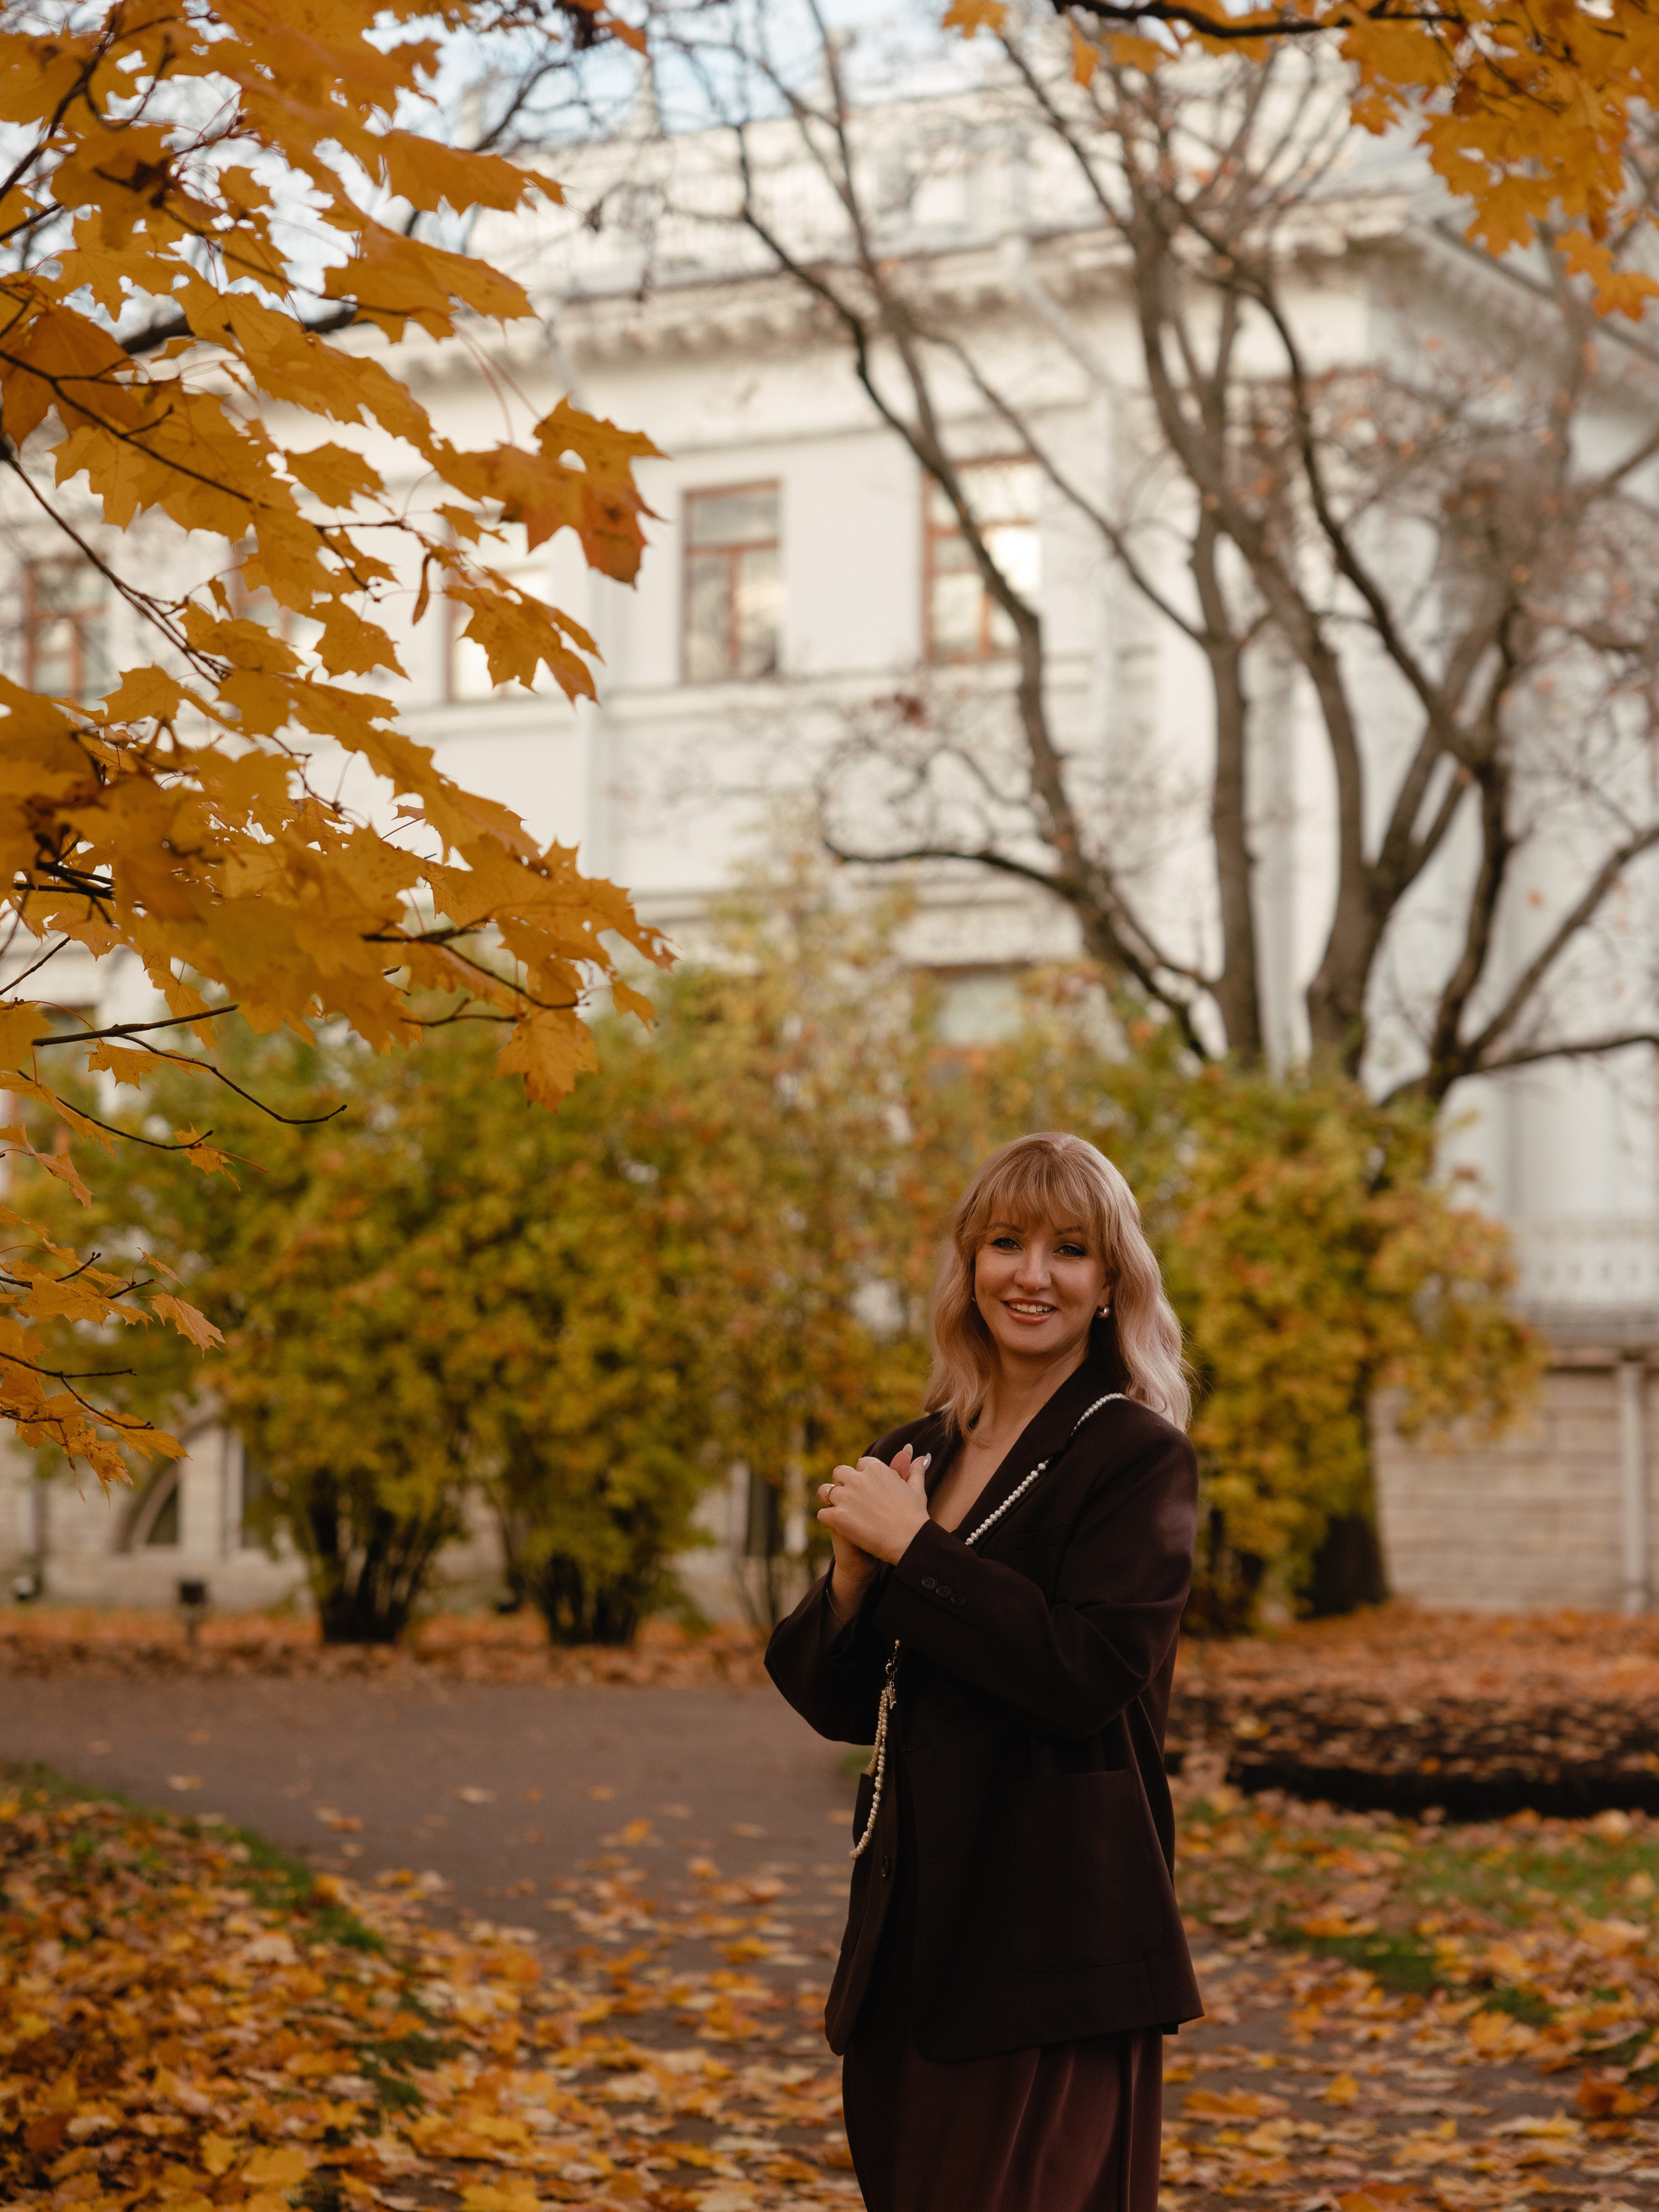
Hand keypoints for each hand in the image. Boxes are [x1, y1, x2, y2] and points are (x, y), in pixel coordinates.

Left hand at [818, 1443, 931, 1573]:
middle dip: (842, 1483)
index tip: (867, 1488)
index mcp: (876, 1469)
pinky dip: (828, 1520)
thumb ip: (915, 1471)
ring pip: (825, 1490)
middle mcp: (858, 1479)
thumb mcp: (916, 1489)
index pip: (861, 1463)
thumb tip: (922, 1456)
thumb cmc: (915, 1517)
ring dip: (829, 1499)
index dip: (862, 1476)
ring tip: (838, 1511)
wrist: (910, 1540)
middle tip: (850, 1499)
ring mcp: (846, 1497)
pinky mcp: (838, 1516)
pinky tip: (838, 1527)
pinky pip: (822, 1514)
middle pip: (839, 1472)